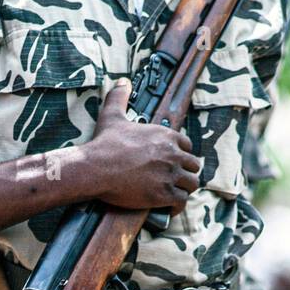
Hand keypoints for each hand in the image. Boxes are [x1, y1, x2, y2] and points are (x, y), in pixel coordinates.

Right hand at [83, 79, 201, 213]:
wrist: (95, 168)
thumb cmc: (104, 143)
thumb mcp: (113, 115)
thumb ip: (120, 97)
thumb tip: (121, 82)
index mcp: (165, 135)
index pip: (187, 144)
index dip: (181, 154)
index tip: (173, 162)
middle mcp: (172, 154)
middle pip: (193, 165)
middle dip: (186, 172)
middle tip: (176, 180)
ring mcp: (169, 174)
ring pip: (191, 184)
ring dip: (184, 189)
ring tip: (175, 194)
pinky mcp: (164, 194)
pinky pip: (181, 201)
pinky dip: (178, 205)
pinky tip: (171, 208)